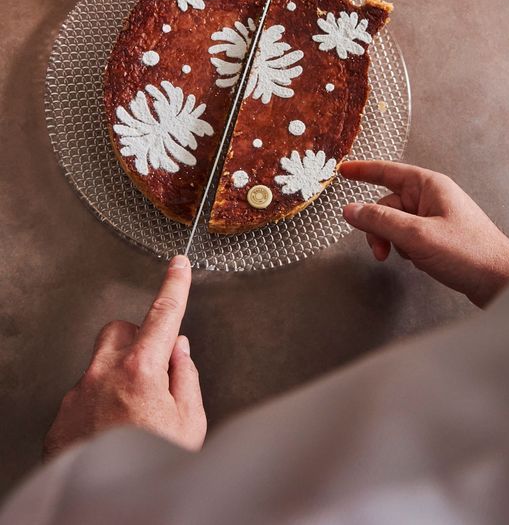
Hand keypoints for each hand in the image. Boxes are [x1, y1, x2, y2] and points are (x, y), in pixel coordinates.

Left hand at [43, 255, 205, 459]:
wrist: (110, 511)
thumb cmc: (153, 468)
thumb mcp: (190, 424)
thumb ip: (186, 378)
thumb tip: (179, 352)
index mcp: (141, 371)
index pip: (163, 315)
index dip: (174, 286)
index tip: (178, 267)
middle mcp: (104, 375)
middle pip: (120, 330)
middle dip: (138, 339)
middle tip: (153, 367)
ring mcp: (77, 396)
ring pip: (98, 365)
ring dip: (117, 375)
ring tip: (133, 414)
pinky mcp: (60, 419)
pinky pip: (82, 396)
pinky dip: (98, 405)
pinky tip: (111, 434)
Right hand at [341, 160, 508, 306]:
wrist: (500, 281)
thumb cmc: (470, 254)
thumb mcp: (417, 236)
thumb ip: (380, 221)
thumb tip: (351, 210)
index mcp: (430, 186)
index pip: (388, 172)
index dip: (363, 171)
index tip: (343, 171)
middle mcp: (433, 198)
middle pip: (388, 204)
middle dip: (379, 228)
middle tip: (381, 250)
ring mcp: (436, 217)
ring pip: (396, 224)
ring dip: (393, 242)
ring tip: (407, 258)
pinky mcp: (439, 236)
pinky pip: (409, 236)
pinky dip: (406, 249)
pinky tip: (419, 262)